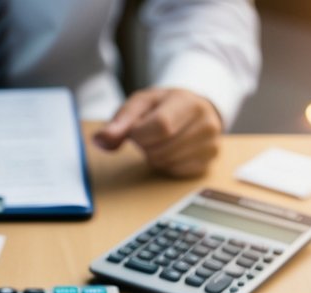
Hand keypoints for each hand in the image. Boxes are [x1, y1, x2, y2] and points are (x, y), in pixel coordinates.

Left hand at [93, 88, 222, 177]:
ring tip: (160, 141)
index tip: (136, 130)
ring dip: (154, 156)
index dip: (141, 134)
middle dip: (145, 146)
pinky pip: (176, 172)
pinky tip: (170, 150)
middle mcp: (207, 123)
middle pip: (162, 148)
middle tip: (148, 135)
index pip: (162, 126)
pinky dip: (166, 165)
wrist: (195, 109)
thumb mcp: (141, 104)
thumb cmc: (164, 105)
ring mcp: (211, 144)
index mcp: (189, 102)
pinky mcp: (209, 162)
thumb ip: (120, 121)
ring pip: (167, 162)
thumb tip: (99, 140)